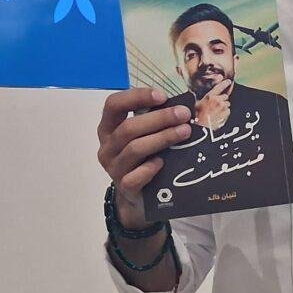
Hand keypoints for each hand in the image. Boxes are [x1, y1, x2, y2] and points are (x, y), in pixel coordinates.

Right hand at [97, 87, 192, 228]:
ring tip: (184, 132)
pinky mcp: (125, 187)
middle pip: (128, 128)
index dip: (136, 97)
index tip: (162, 96)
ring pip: (134, 149)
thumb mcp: (144, 136)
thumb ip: (154, 121)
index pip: (114, 105)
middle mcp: (107, 146)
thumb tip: (182, 106)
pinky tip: (163, 162)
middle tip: (183, 114)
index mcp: (108, 128)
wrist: (138, 197)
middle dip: (159, 118)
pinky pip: (135, 177)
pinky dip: (150, 168)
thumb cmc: (143, 157)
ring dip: (162, 138)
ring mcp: (114, 168)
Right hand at [194, 78, 232, 129]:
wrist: (204, 127)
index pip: (220, 87)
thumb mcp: (197, 104)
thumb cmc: (199, 117)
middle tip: (215, 106)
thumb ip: (201, 97)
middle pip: (225, 96)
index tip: (228, 81)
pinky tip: (219, 116)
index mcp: (210, 97)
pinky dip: (225, 113)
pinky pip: (228, 110)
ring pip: (227, 104)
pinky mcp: (227, 113)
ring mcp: (223, 106)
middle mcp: (218, 100)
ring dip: (223, 107)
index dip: (225, 83)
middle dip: (222, 100)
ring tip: (216, 112)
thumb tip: (200, 93)